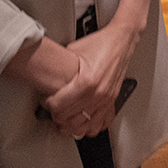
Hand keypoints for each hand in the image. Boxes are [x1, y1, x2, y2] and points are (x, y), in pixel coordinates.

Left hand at [44, 20, 139, 138]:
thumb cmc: (101, 43)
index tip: (47, 101)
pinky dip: (90, 126)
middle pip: (70, 119)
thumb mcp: (73, 51)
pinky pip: (101, 124)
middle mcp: (98, 94)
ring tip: (64, 120)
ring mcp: (106, 100)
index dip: (49, 105)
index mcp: (87, 82)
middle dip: (58, 117)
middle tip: (53, 111)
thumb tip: (47, 75)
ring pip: (85, 127)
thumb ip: (61, 68)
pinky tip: (83, 120)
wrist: (121, 40)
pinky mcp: (112, 101)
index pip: (60, 106)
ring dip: (72, 127)